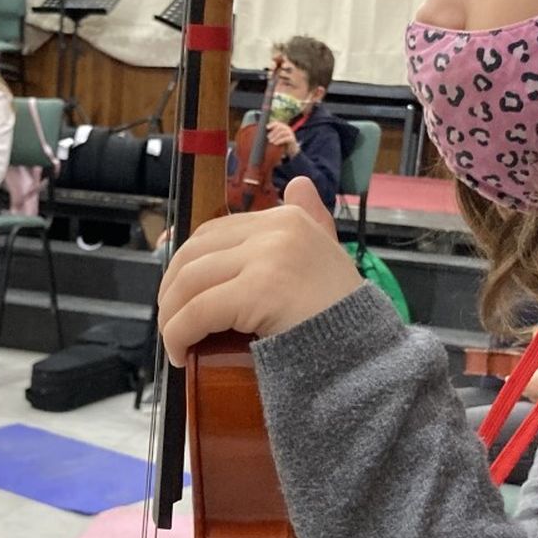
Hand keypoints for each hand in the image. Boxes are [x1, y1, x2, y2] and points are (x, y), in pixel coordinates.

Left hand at [157, 176, 361, 365]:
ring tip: (174, 341)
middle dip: (172, 289)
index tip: (179, 296)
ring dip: (171, 315)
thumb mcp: (328, 255)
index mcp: (287, 218)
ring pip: (191, 281)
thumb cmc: (342, 315)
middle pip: (195, 253)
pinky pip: (199, 311)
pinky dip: (179, 334)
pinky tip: (179, 353)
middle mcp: (277, 228)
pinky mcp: (259, 290)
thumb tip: (298, 185)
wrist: (365, 353)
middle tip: (171, 321)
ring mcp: (268, 256)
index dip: (187, 264)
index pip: (215, 232)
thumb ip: (313, 219)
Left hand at [265, 120, 298, 154]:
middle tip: (268, 137)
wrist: (291, 149)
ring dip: (275, 137)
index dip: (272, 124)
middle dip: (273, 132)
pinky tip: (275, 143)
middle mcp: (287, 128)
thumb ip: (272, 135)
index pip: (277, 123)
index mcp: (282, 126)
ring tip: (271, 141)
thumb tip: (263, 135)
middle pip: (279, 127)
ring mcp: (290, 133)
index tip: (267, 127)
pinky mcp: (292, 139)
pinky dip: (279, 141)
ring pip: (282, 132)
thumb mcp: (277, 138)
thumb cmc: (282, 143)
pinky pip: (285, 138)